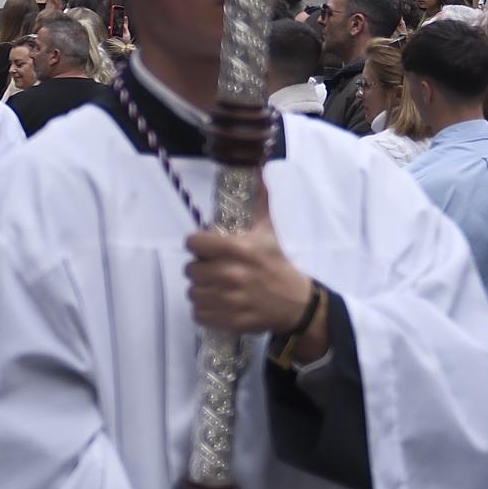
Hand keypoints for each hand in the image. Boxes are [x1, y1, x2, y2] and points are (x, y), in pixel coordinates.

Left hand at [184, 194, 315, 343]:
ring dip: (201, 290)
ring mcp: (229, 300)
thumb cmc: (278, 264)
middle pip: (191, 269)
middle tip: (213, 269)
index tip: (206, 248)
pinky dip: (205, 310)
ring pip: (193, 292)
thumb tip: (258, 168)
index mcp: (238, 249)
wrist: (296, 303)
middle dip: (200, 268)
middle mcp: (231, 274)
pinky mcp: (229, 320)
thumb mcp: (269, 231)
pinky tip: (218, 303)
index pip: (194, 242)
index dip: (198, 244)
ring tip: (216, 287)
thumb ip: (259, 201)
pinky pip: (198, 314)